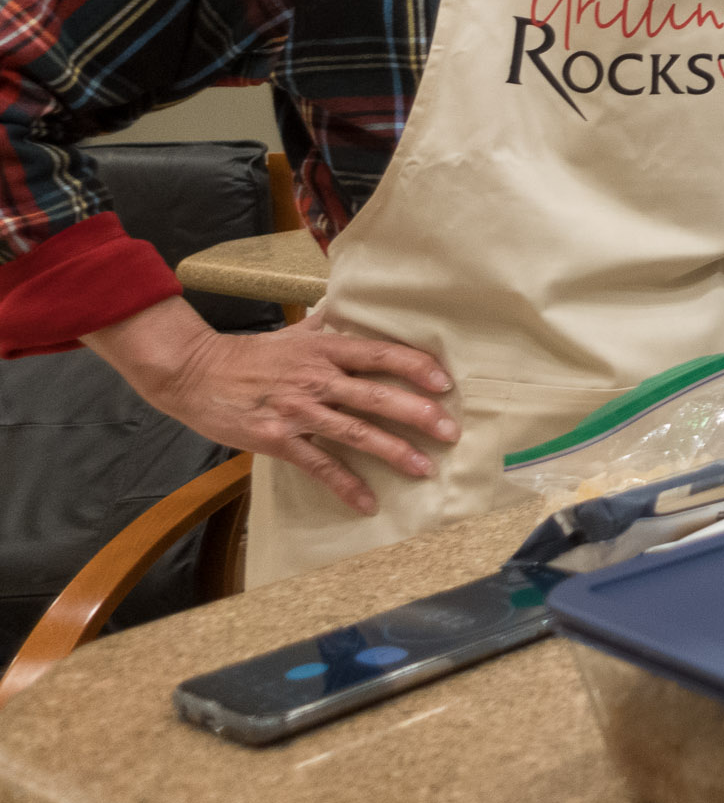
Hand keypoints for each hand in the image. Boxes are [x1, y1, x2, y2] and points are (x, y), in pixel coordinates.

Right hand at [86, 296, 454, 514]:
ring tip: (424, 468)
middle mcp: (317, 378)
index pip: (381, 354)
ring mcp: (298, 411)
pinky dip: (345, 485)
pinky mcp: (278, 439)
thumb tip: (351, 300)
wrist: (194, 373)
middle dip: (418, 414)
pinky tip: (368, 502)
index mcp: (325, 349)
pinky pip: (319, 465)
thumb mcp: (294, 332)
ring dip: (393, 451)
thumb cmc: (250, 353)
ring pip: (355, 432)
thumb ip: (327, 322)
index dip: (416, 367)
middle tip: (450, 430)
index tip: (445, 382)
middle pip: (377, 395)